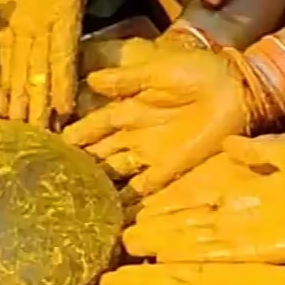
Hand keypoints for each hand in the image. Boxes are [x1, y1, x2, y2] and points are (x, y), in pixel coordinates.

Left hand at [0, 0, 141, 128]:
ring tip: (14, 126)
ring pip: (23, 69)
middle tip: (35, 134)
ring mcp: (29, 27)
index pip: (66, 53)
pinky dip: (2, 77)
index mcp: (66, 12)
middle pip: (43, 71)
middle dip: (39, 102)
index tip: (66, 110)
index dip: (65, 81)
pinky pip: (5, 54)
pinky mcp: (10, 21)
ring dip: (20, 97)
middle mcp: (48, 27)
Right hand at [62, 45, 247, 201]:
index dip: (74, 135)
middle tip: (53, 179)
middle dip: (78, 165)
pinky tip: (108, 213)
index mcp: (128, 108)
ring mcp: (150, 154)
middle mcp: (133, 134)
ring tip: (73, 199)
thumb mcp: (158, 70)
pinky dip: (126, 200)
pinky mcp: (169, 170)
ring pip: (115, 172)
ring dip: (97, 184)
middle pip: (99, 154)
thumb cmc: (198, 72)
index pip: (92, 126)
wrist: (235, 89)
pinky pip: (143, 189)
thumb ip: (126, 79)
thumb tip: (90, 80)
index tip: (50, 145)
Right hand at [123, 135, 284, 266]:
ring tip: (129, 247)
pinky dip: (189, 255)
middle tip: (122, 231)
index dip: (173, 197)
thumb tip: (232, 140)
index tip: (143, 198)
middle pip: (191, 220)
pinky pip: (217, 253)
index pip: (202, 191)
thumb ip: (263, 148)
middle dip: (158, 226)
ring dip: (163, 244)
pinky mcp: (261, 249)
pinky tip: (161, 257)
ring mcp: (252, 232)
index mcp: (254, 183)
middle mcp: (246, 211)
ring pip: (195, 240)